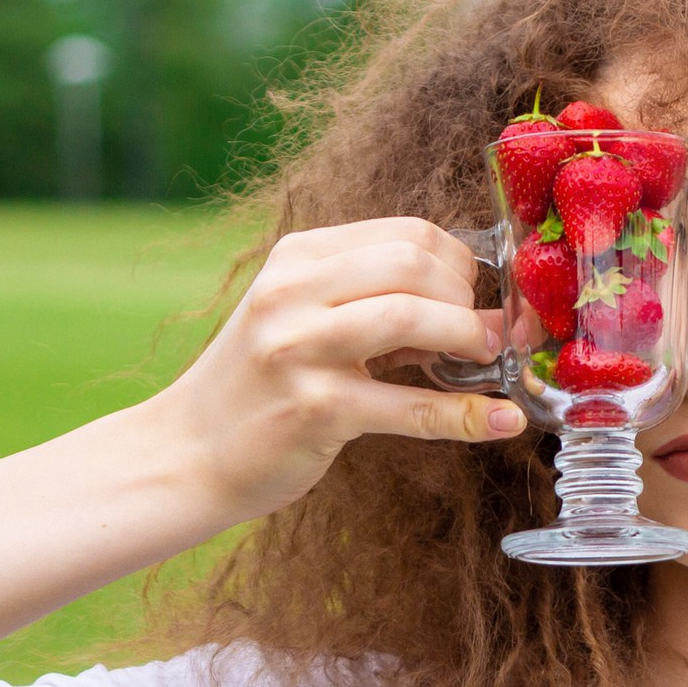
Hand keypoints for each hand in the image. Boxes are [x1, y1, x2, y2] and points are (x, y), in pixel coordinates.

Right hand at [143, 218, 527, 524]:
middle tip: (482, 334)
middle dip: (466, 297)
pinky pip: (411, 406)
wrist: (186, 453)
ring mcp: (299, 349)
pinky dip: (467, 415)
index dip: (459, 263)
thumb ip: (384, 306)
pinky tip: (501, 420)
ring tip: (485, 360)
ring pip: (411, 317)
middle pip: (413, 263)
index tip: (474, 297)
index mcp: (297, 258)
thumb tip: (492, 316)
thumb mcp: (307, 322)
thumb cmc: (261, 386)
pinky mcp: (314, 409)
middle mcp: (292, 292)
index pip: (405, 232)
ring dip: (468, 337)